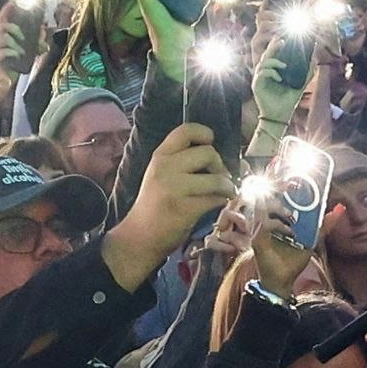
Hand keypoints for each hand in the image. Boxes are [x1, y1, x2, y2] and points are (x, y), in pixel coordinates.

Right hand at [108, 122, 238, 278]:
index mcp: (160, 156)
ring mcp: (174, 188)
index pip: (186, 130)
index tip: (210, 144)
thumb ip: (181, 162)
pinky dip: (222, 200)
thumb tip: (217, 157)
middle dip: (220, 165)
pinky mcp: (185, 208)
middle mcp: (165, 167)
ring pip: (217, 178)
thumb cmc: (154, 206)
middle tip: (218, 178)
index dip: (205, 133)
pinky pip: (215, 198)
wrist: (139, 237)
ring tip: (224, 192)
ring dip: (227, 186)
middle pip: (208, 153)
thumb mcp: (160, 175)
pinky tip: (218, 203)